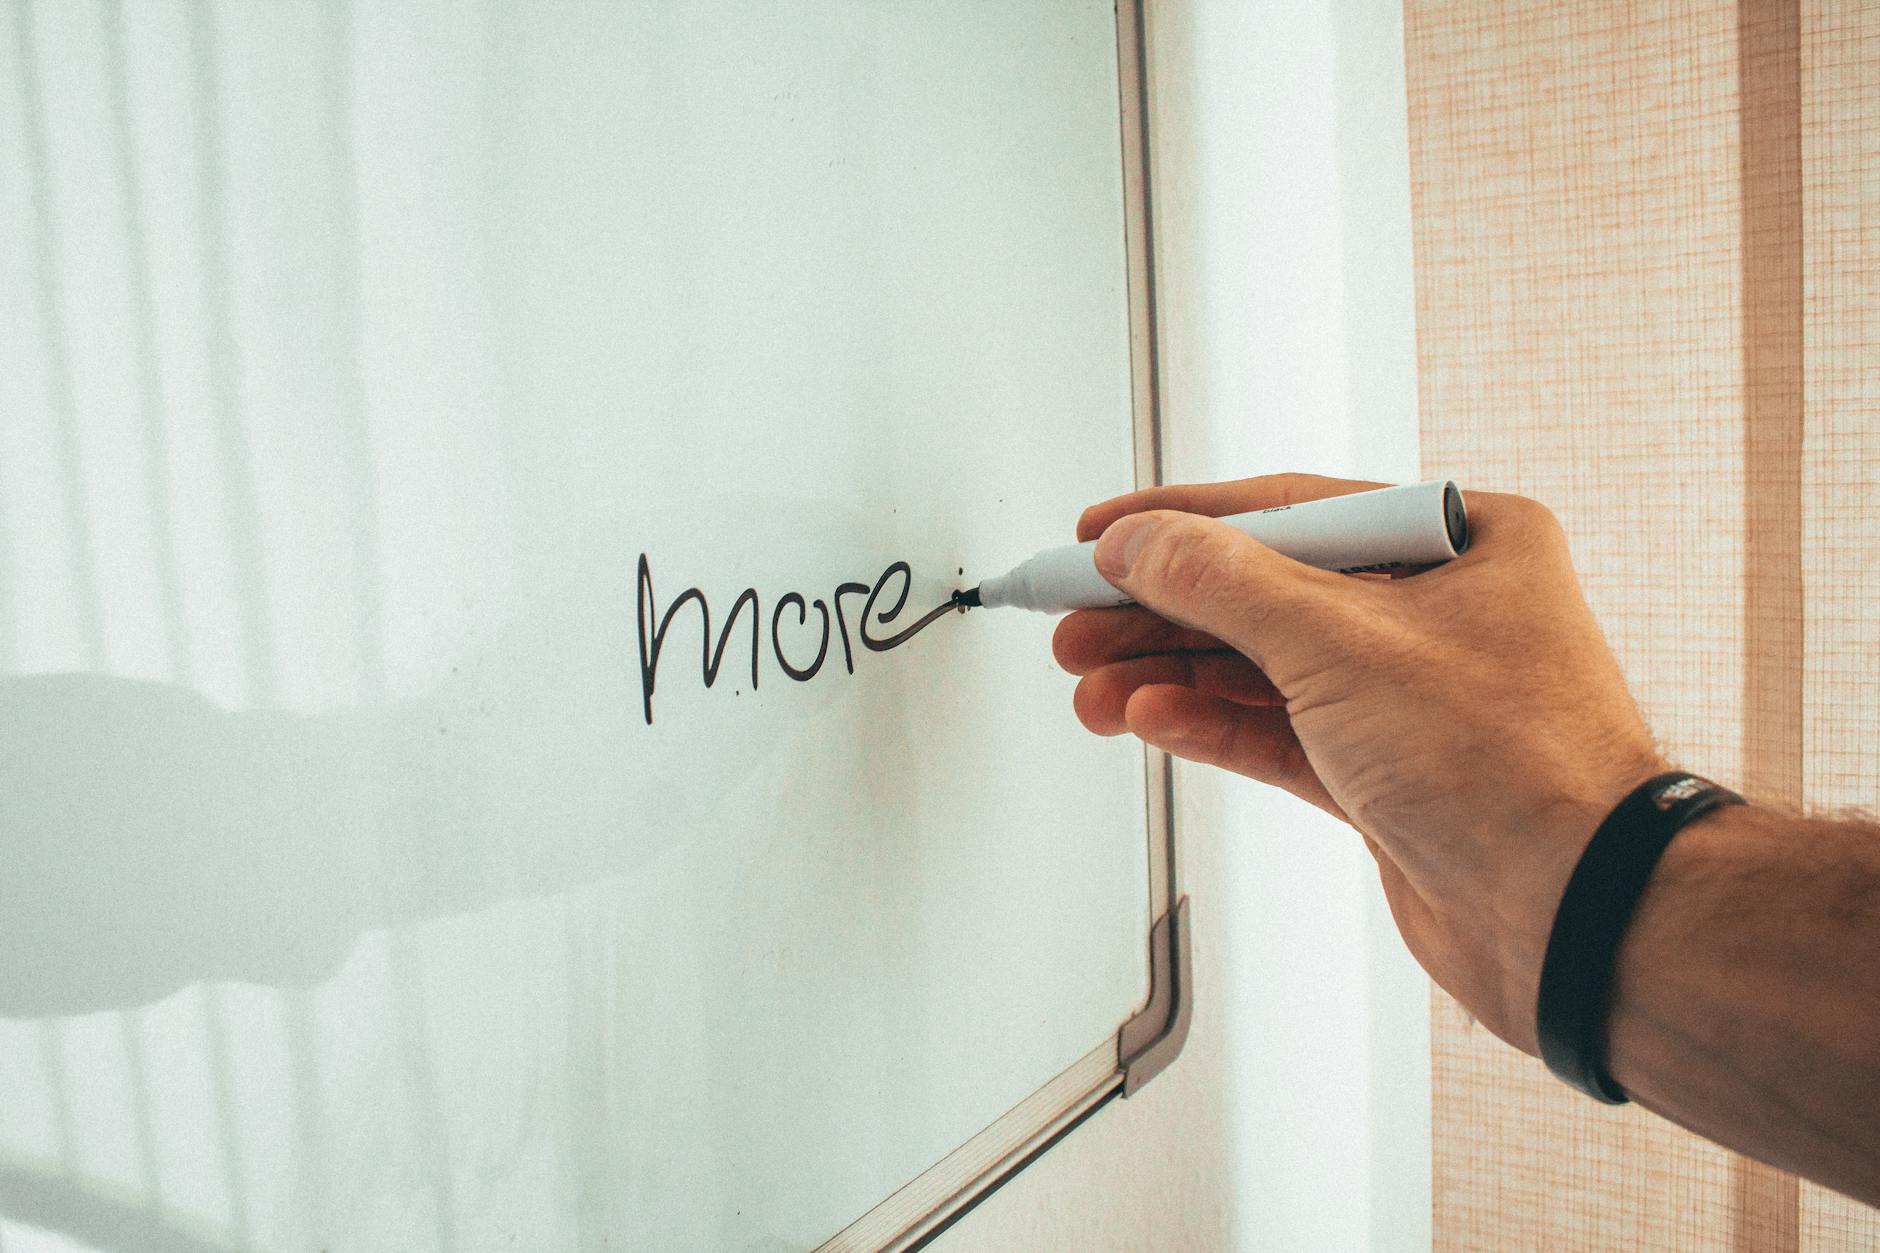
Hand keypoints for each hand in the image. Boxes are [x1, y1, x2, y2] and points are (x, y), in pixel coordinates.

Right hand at [1055, 473, 1667, 1050]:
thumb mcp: (1341, 643)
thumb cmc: (1516, 767)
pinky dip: (1209, 725)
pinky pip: (1276, 731)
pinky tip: (1151, 720)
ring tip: (1093, 684)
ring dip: (1170, 674)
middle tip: (1077, 620)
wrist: (1572, 916)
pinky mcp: (1385, 773)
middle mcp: (1439, 610)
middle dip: (1160, 609)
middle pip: (1262, 591)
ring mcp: (1409, 696)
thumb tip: (1140, 543)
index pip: (1288, 510)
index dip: (1180, 522)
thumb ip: (1223, 583)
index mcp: (1461, 541)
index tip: (1100, 535)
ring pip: (1260, 667)